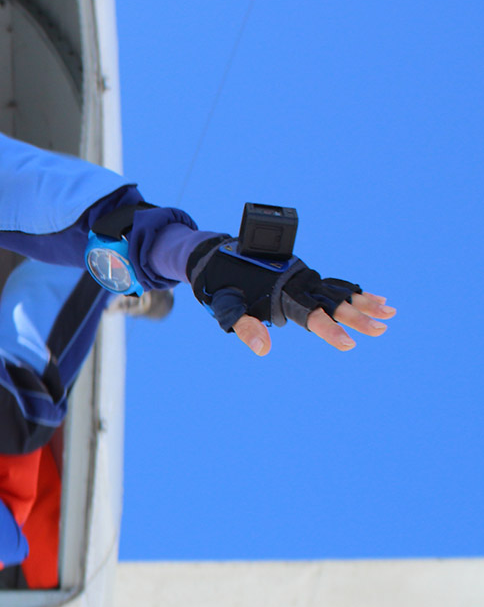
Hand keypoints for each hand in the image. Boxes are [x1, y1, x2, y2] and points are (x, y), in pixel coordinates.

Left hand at [189, 239, 395, 354]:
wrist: (216, 256)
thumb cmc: (221, 287)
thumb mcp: (227, 307)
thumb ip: (245, 327)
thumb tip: (263, 349)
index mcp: (280, 292)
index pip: (309, 314)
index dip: (329, 329)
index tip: (348, 343)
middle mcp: (296, 283)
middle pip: (332, 301)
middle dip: (358, 316)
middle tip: (381, 329)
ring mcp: (301, 278)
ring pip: (338, 291)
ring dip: (363, 302)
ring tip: (389, 312)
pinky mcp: (303, 277)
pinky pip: (332, 285)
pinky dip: (353, 292)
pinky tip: (373, 299)